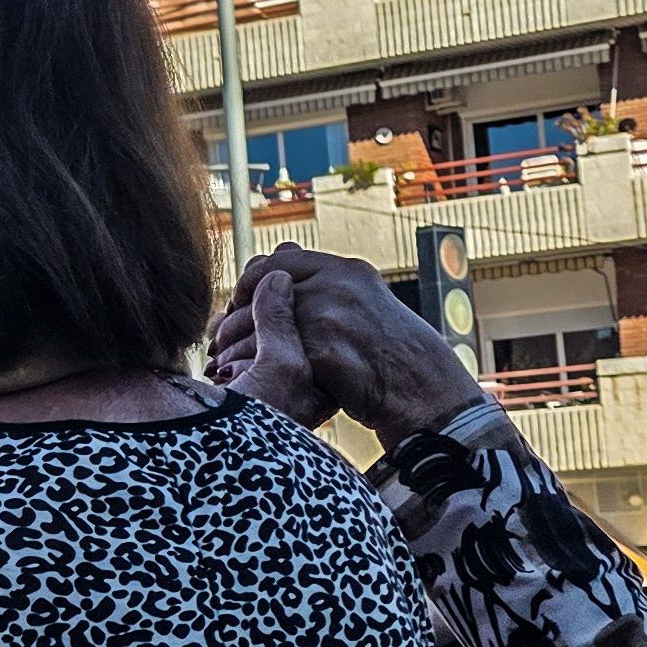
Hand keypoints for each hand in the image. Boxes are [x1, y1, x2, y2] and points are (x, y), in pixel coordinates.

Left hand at [213, 245, 488, 439]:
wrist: (427, 393)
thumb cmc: (394, 353)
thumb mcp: (367, 302)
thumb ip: (325, 281)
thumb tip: (281, 253)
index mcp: (345, 270)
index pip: (273, 263)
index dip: (246, 285)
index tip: (235, 307)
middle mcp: (337, 286)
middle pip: (258, 290)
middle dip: (233, 316)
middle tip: (218, 340)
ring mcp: (330, 317)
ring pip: (257, 325)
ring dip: (234, 345)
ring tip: (224, 365)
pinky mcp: (323, 352)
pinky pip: (266, 357)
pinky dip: (248, 370)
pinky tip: (241, 383)